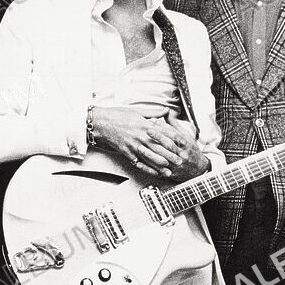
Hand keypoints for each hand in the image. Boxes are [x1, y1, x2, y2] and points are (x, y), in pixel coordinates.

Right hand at [91, 106, 205, 178]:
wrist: (101, 123)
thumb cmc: (117, 115)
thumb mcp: (137, 111)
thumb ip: (153, 113)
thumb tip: (165, 111)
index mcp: (145, 125)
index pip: (164, 133)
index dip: (174, 139)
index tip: (182, 143)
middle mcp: (140, 137)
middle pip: (159, 148)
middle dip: (171, 156)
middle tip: (180, 161)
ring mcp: (133, 146)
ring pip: (150, 158)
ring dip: (161, 165)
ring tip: (169, 170)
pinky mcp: (126, 153)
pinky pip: (139, 163)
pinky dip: (147, 169)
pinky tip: (154, 173)